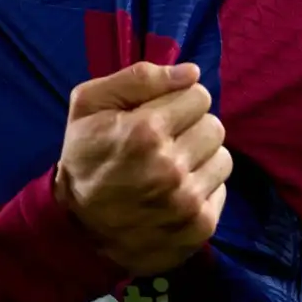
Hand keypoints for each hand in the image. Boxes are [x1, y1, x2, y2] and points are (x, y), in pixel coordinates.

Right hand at [54, 61, 232, 275]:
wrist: (78, 228)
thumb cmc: (83, 158)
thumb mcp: (89, 105)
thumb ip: (139, 78)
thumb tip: (192, 72)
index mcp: (145, 131)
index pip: (199, 95)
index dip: (178, 101)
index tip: (160, 115)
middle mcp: (171, 166)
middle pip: (215, 125)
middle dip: (191, 128)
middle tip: (165, 142)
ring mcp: (187, 199)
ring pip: (223, 158)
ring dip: (200, 158)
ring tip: (171, 167)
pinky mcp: (200, 225)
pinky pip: (222, 189)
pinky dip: (202, 187)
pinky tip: (175, 192)